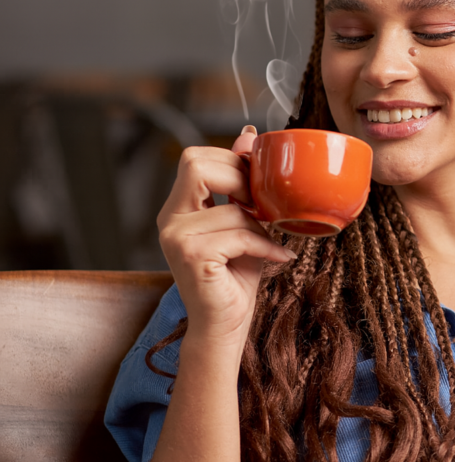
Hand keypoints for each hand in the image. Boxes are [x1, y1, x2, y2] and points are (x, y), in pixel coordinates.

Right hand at [157, 125, 295, 352]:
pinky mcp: (191, 256)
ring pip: (231, 207)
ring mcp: (176, 238)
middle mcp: (169, 219)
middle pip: (196, 164)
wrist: (225, 325)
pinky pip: (240, 234)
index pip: (194, 157)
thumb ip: (241, 184)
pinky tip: (277, 258)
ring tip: (271, 242)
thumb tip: (249, 136)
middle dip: (241, 180)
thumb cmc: (236, 274)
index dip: (231, 160)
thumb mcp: (244, 221)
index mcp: (178, 207)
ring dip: (261, 225)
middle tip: (263, 206)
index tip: (256, 183)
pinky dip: (265, 246)